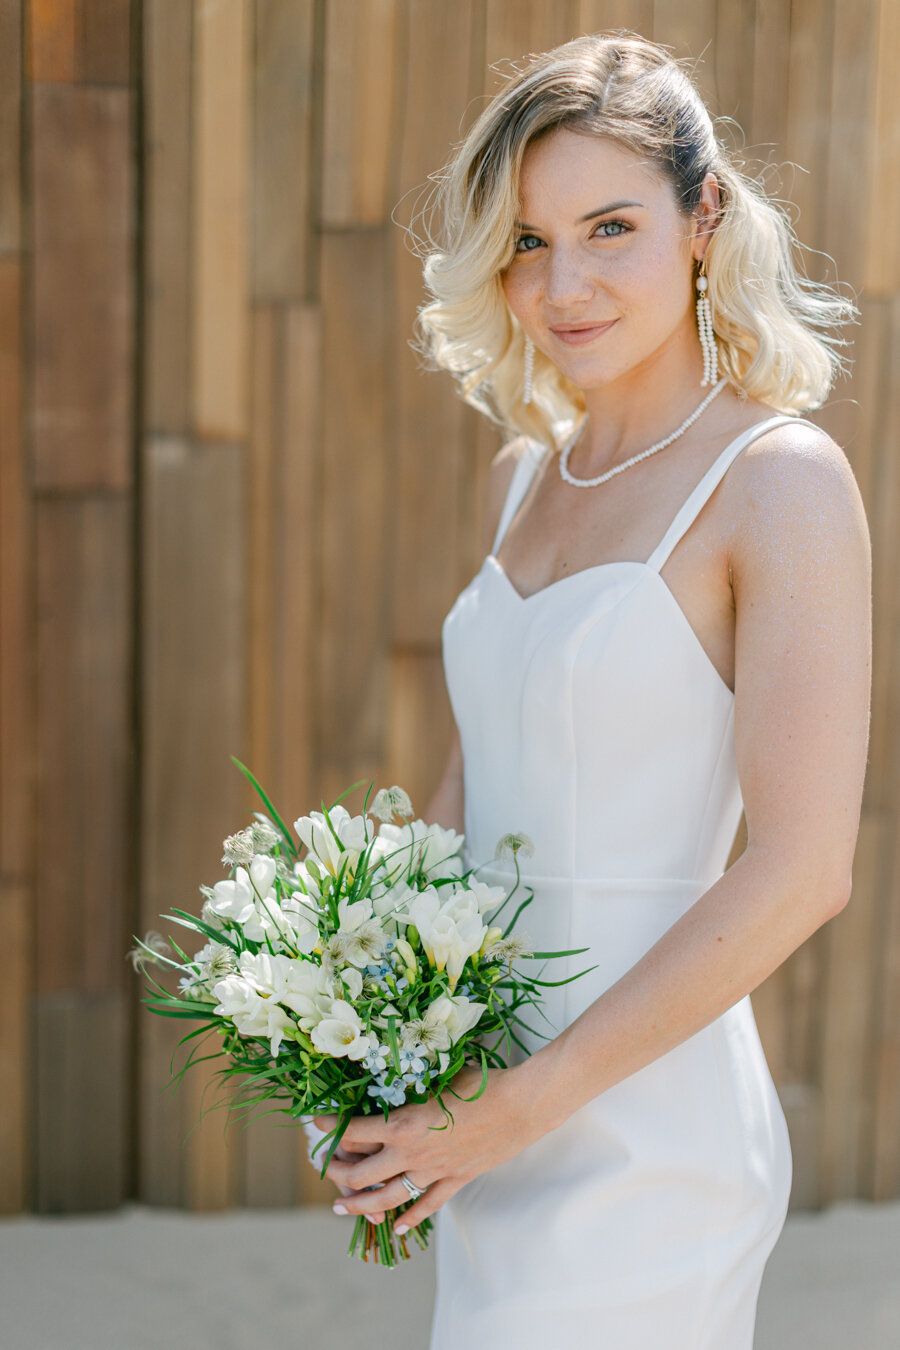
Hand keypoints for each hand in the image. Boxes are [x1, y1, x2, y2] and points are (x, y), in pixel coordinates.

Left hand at [314, 1062, 540, 1232]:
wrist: (519, 1106)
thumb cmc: (479, 1083)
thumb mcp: (437, 1078)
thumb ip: (410, 1087)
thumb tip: (388, 1082)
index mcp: (403, 1123)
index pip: (353, 1131)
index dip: (329, 1128)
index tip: (315, 1122)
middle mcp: (411, 1153)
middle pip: (361, 1173)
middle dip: (336, 1172)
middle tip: (324, 1167)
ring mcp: (433, 1172)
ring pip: (387, 1198)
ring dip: (361, 1205)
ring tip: (341, 1208)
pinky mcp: (455, 1181)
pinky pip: (427, 1205)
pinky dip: (411, 1217)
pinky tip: (399, 1226)